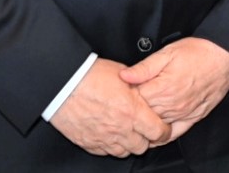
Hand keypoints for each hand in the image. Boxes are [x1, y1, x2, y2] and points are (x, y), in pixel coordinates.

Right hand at [51, 59, 170, 156]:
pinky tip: (110, 135)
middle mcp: (120, 128)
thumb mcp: (124, 75)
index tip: (164, 128)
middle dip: (146, 139)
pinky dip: (110, 146)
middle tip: (144, 130)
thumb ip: (138, 87)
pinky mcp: (88, 142)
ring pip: (124, 152)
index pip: (158, 131)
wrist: (64, 84)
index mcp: (132, 111)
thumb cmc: (91, 76)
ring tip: (127, 132)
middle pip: (142, 146)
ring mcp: (103, 138)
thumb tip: (146, 90)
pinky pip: (105, 152)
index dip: (164, 131)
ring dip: (128, 144)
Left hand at [119, 37, 228, 140]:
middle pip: (143, 116)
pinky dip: (162, 136)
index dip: (125, 96)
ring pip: (156, 126)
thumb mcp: (169, 52)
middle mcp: (172, 105)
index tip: (121, 91)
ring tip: (138, 116)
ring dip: (145, 123)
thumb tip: (123, 76)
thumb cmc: (199, 52)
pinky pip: (174, 133)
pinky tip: (155, 133)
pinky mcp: (193, 117)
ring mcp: (183, 113)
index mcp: (162, 88)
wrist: (226, 57)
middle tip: (126, 104)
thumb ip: (145, 67)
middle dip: (133, 111)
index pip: (133, 101)